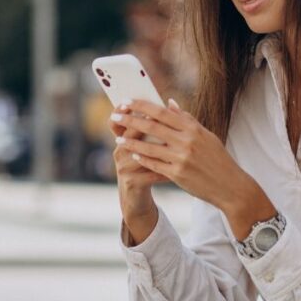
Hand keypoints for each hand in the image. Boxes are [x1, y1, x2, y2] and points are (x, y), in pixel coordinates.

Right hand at [109, 101, 168, 242]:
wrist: (135, 197)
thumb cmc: (143, 167)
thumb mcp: (144, 147)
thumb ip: (155, 126)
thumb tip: (170, 102)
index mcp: (122, 141)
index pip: (120, 122)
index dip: (128, 112)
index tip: (145, 104)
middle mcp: (119, 152)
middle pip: (129, 135)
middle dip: (146, 126)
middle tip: (162, 120)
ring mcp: (124, 168)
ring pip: (141, 154)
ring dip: (159, 149)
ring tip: (174, 143)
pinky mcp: (132, 182)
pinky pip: (151, 174)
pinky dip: (166, 169)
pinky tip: (180, 167)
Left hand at [111, 99, 274, 238]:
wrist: (230, 186)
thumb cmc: (217, 158)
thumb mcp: (205, 135)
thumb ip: (186, 119)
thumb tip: (169, 103)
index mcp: (193, 129)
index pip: (162, 112)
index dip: (142, 105)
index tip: (127, 101)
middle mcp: (186, 141)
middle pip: (152, 127)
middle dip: (130, 120)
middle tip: (114, 116)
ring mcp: (181, 159)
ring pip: (149, 147)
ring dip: (130, 141)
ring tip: (117, 137)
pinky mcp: (177, 175)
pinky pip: (153, 164)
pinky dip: (141, 158)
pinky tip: (131, 154)